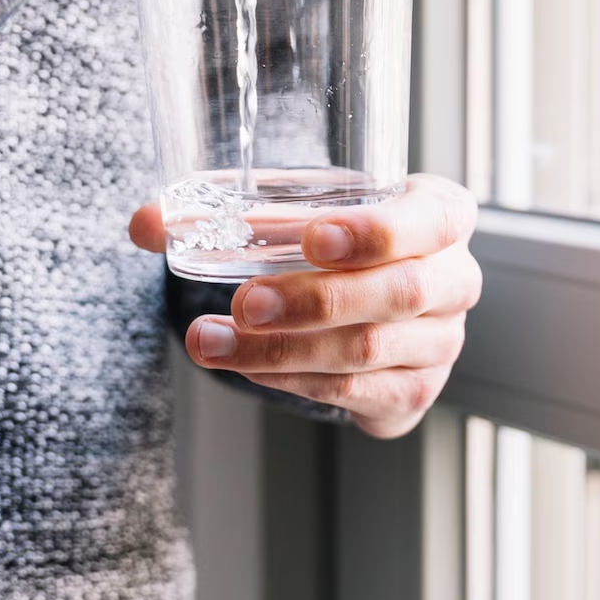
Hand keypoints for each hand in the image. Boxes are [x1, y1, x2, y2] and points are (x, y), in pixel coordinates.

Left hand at [131, 174, 481, 439]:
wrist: (371, 301)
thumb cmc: (339, 239)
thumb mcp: (296, 209)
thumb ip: (225, 208)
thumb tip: (144, 222)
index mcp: (441, 215)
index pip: (432, 219)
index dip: (376, 231)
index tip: (313, 238)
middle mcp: (455, 279)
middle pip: (395, 293)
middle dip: (312, 300)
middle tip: (244, 302)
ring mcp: (440, 342)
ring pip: (365, 350)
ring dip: (282, 349)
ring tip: (212, 340)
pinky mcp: (412, 392)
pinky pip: (352, 391)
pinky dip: (293, 379)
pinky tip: (245, 366)